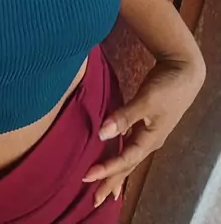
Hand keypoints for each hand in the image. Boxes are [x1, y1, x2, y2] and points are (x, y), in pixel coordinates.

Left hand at [83, 56, 205, 207]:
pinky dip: (122, 154)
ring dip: (117, 172)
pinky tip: (116, 156)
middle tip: (95, 200)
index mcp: (151, 139)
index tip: (87, 177)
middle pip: (128, 166)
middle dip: (112, 182)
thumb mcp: (147, 100)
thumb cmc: (167, 86)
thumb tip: (102, 134)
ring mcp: (149, 132)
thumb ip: (124, 116)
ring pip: (130, 157)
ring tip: (106, 189)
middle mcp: (150, 140)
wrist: (183, 69)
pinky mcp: (147, 122)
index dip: (106, 169)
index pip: (125, 159)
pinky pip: (131, 145)